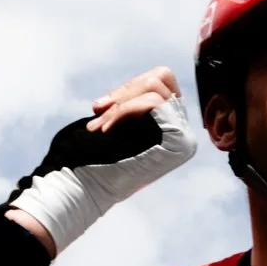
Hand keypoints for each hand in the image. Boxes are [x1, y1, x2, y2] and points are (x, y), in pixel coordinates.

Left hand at [8, 69, 196, 256]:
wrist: (83, 188)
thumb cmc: (92, 159)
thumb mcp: (113, 122)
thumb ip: (126, 103)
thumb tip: (120, 94)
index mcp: (168, 127)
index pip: (160, 81)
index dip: (128, 87)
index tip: (101, 107)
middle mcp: (181, 131)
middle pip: (161, 78)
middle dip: (124, 92)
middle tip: (99, 113)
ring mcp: (183, 138)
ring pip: (155, 87)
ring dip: (121, 103)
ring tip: (101, 126)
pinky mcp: (178, 142)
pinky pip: (154, 103)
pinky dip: (125, 110)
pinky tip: (107, 129)